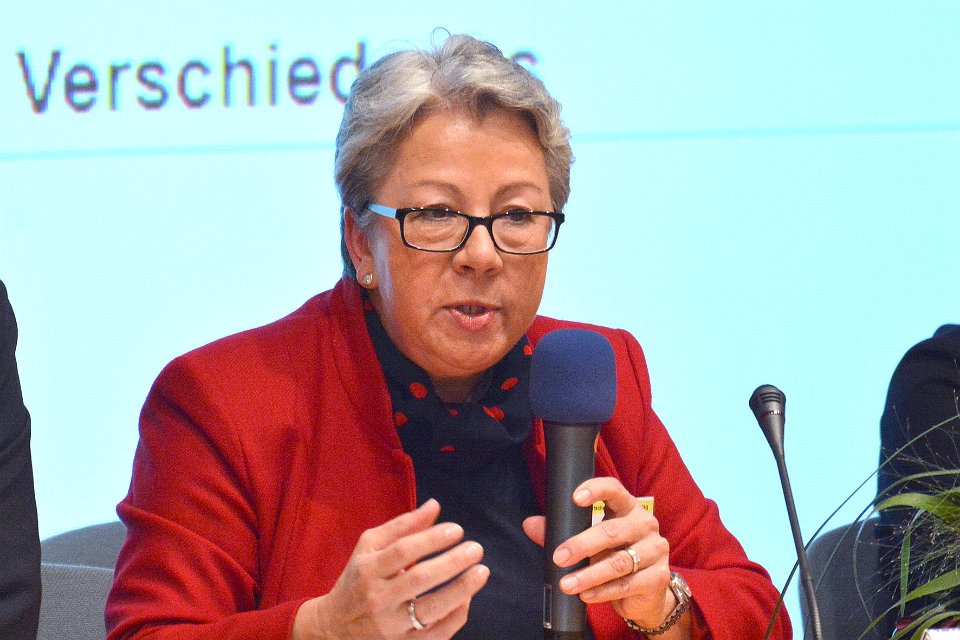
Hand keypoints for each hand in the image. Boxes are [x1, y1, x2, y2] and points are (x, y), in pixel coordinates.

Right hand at [292, 499, 488, 639]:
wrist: (336, 626)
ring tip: (481, 572)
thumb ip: (403, 526)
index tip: (458, 530)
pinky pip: (436, 633)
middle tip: (476, 549)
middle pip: (420, 579)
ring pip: (431, 610)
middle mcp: (377, 599)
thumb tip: (435, 506)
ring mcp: (390, 626)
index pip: (403, 551)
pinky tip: (467, 598)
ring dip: (461, 590)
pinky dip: (456, 615)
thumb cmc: (358, 577)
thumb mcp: (371, 546)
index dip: (433, 539)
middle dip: (453, 562)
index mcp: (368, 570)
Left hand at [522, 477, 675, 629]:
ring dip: (588, 575)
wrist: (645, 593)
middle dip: (581, 545)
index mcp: (628, 508)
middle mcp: (645, 524)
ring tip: (566, 584)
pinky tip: (585, 595)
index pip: (614, 490)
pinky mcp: (658, 577)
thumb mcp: (590, 543)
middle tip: (558, 557)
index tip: (575, 497)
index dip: (596, 490)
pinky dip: (602, 591)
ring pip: (619, 562)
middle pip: (611, 531)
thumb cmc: (613, 557)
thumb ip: (562, 531)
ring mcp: (655, 550)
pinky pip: (626, 584)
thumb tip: (530, 524)